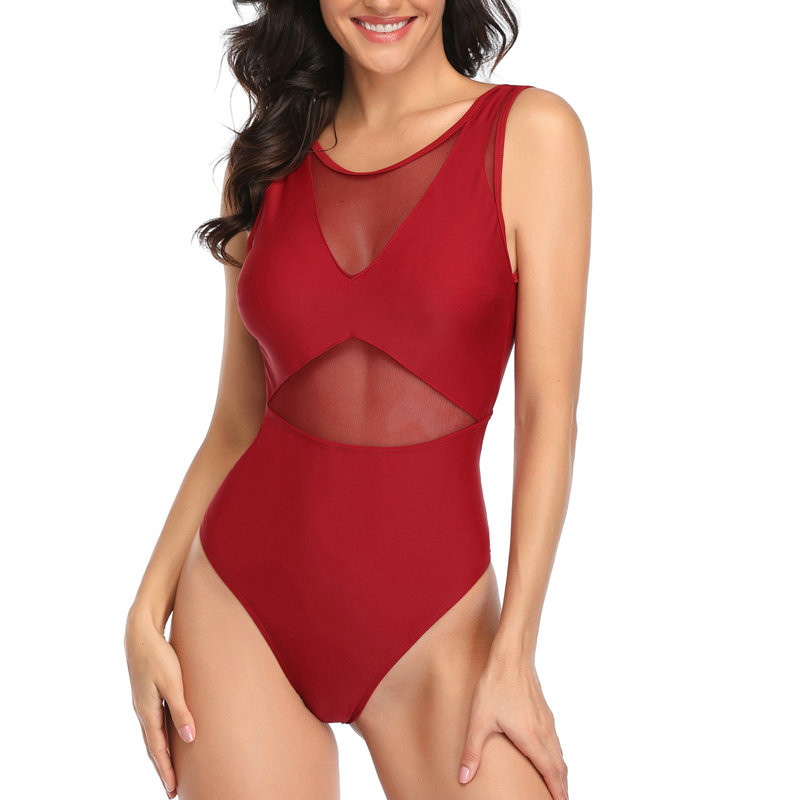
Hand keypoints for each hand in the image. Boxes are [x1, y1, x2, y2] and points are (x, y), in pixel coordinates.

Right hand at [124, 607, 195, 797]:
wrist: (140, 632)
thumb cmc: (159, 655)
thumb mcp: (173, 682)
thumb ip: (181, 710)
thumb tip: (189, 738)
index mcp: (147, 712)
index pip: (157, 749)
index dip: (166, 770)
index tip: (172, 790)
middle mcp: (143, 711)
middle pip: (152, 747)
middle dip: (162, 768)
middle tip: (172, 790)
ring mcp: (143, 702)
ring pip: (152, 735)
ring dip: (161, 754)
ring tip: (170, 769)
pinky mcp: (147, 693)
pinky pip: (153, 723)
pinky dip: (159, 737)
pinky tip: (167, 737)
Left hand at [458, 648, 567, 799]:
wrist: (512, 655)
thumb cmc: (495, 685)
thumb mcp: (479, 719)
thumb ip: (472, 751)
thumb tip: (463, 777)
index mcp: (531, 738)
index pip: (551, 774)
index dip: (557, 793)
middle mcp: (544, 732)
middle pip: (560, 768)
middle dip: (561, 788)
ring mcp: (547, 721)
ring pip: (560, 754)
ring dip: (560, 773)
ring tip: (555, 786)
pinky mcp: (545, 712)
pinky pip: (556, 741)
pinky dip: (556, 757)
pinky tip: (548, 757)